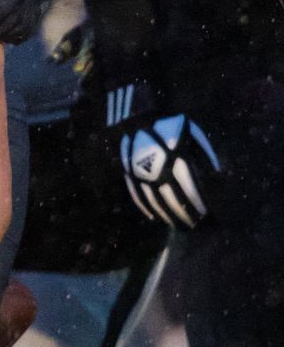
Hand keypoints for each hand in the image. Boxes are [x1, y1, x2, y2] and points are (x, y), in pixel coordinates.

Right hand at [119, 113, 219, 229]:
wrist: (138, 120)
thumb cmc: (170, 128)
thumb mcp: (192, 135)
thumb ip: (204, 155)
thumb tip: (217, 176)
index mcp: (175, 159)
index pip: (188, 187)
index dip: (198, 202)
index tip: (205, 213)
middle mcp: (157, 170)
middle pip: (172, 199)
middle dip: (184, 215)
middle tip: (193, 226)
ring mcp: (141, 176)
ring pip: (155, 202)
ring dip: (168, 216)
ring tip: (178, 226)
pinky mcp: (129, 177)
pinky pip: (138, 198)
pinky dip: (148, 210)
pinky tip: (156, 218)